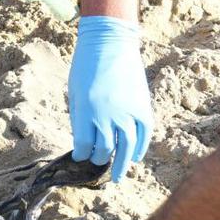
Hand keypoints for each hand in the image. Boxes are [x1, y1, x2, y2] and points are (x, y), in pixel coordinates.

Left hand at [68, 16, 152, 181]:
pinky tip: (134, 158)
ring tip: (116, 177)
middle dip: (98, 159)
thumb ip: (79, 118)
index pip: (82, 146)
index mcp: (86, 111)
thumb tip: (84, 142)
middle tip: (97, 163)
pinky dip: (139, 149)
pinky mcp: (142, 107)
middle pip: (104, 149)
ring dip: (121, 165)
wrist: (110, 43)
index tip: (79, 156)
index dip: (80, 155)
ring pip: (126, 147)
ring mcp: (127, 112)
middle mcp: (107, 115)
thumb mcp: (74, 92)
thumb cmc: (85, 66)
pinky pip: (144, 135)